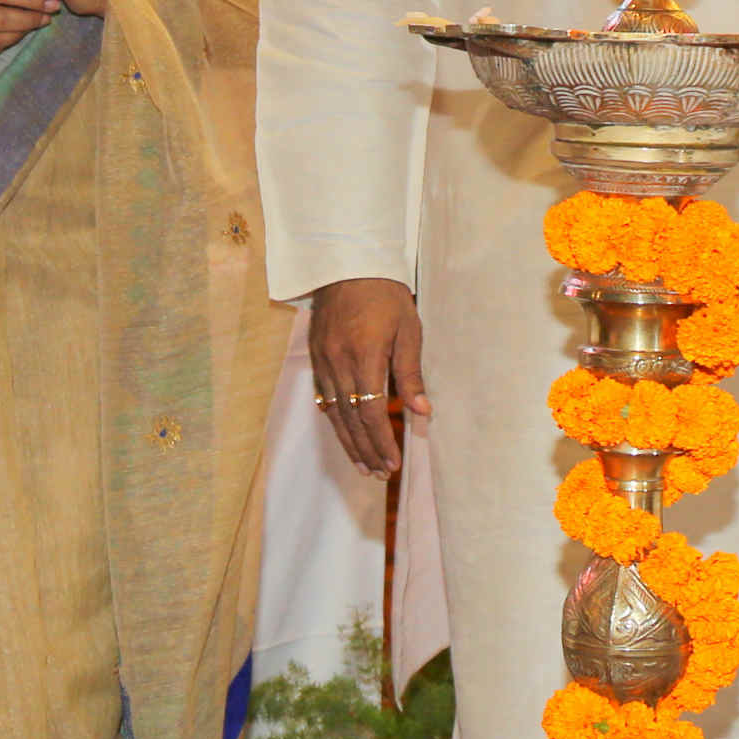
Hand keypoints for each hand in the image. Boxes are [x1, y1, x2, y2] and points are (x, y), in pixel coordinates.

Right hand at [308, 276, 429, 475]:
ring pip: (334, 413)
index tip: (393, 462)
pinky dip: (335, 421)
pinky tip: (345, 435)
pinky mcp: (315, 357)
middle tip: (380, 473)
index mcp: (364, 356)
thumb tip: (422, 411)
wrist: (347, 265)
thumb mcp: (408, 329)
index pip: (371, 411)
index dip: (381, 441)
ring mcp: (323, 361)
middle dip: (367, 450)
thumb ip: (412, 373)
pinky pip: (324, 398)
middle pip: (350, 419)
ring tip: (364, 466)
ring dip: (349, 442)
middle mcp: (338, 363)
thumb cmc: (386, 295)